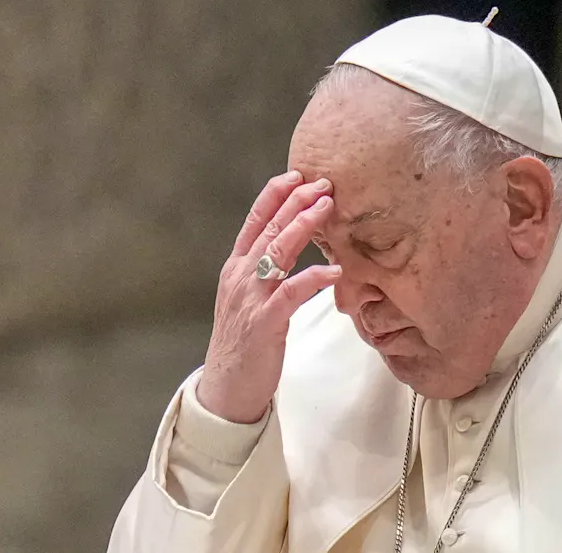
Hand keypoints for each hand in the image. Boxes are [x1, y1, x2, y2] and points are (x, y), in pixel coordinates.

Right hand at [198, 171, 338, 422]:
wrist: (227, 387)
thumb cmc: (245, 342)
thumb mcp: (250, 298)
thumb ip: (266, 270)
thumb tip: (291, 244)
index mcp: (236, 268)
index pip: (253, 221)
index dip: (274, 194)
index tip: (296, 174)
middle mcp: (239, 277)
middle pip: (268, 228)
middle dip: (295, 202)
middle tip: (322, 182)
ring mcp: (249, 298)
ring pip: (276, 252)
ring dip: (302, 226)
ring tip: (327, 208)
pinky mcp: (264, 323)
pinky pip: (291, 293)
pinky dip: (313, 278)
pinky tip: (334, 270)